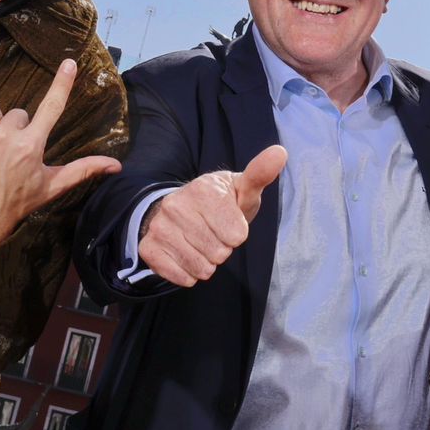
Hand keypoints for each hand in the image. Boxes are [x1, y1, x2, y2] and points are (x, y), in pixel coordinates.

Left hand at [0, 55, 121, 247]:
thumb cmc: (16, 203)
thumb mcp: (52, 186)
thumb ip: (84, 170)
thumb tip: (116, 165)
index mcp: (31, 145)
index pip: (51, 108)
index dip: (62, 85)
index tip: (68, 63)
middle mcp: (7, 136)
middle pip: (17, 113)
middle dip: (16, 129)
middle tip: (7, 156)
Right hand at [137, 144, 287, 287]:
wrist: (182, 211)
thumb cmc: (222, 202)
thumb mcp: (242, 189)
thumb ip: (260, 174)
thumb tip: (280, 152)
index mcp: (202, 189)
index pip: (237, 236)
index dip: (237, 234)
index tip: (228, 222)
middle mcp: (176, 206)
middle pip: (219, 253)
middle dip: (222, 249)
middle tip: (213, 233)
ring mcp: (159, 227)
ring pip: (201, 268)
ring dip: (207, 262)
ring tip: (201, 243)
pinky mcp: (149, 248)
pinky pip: (181, 277)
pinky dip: (189, 273)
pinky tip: (187, 255)